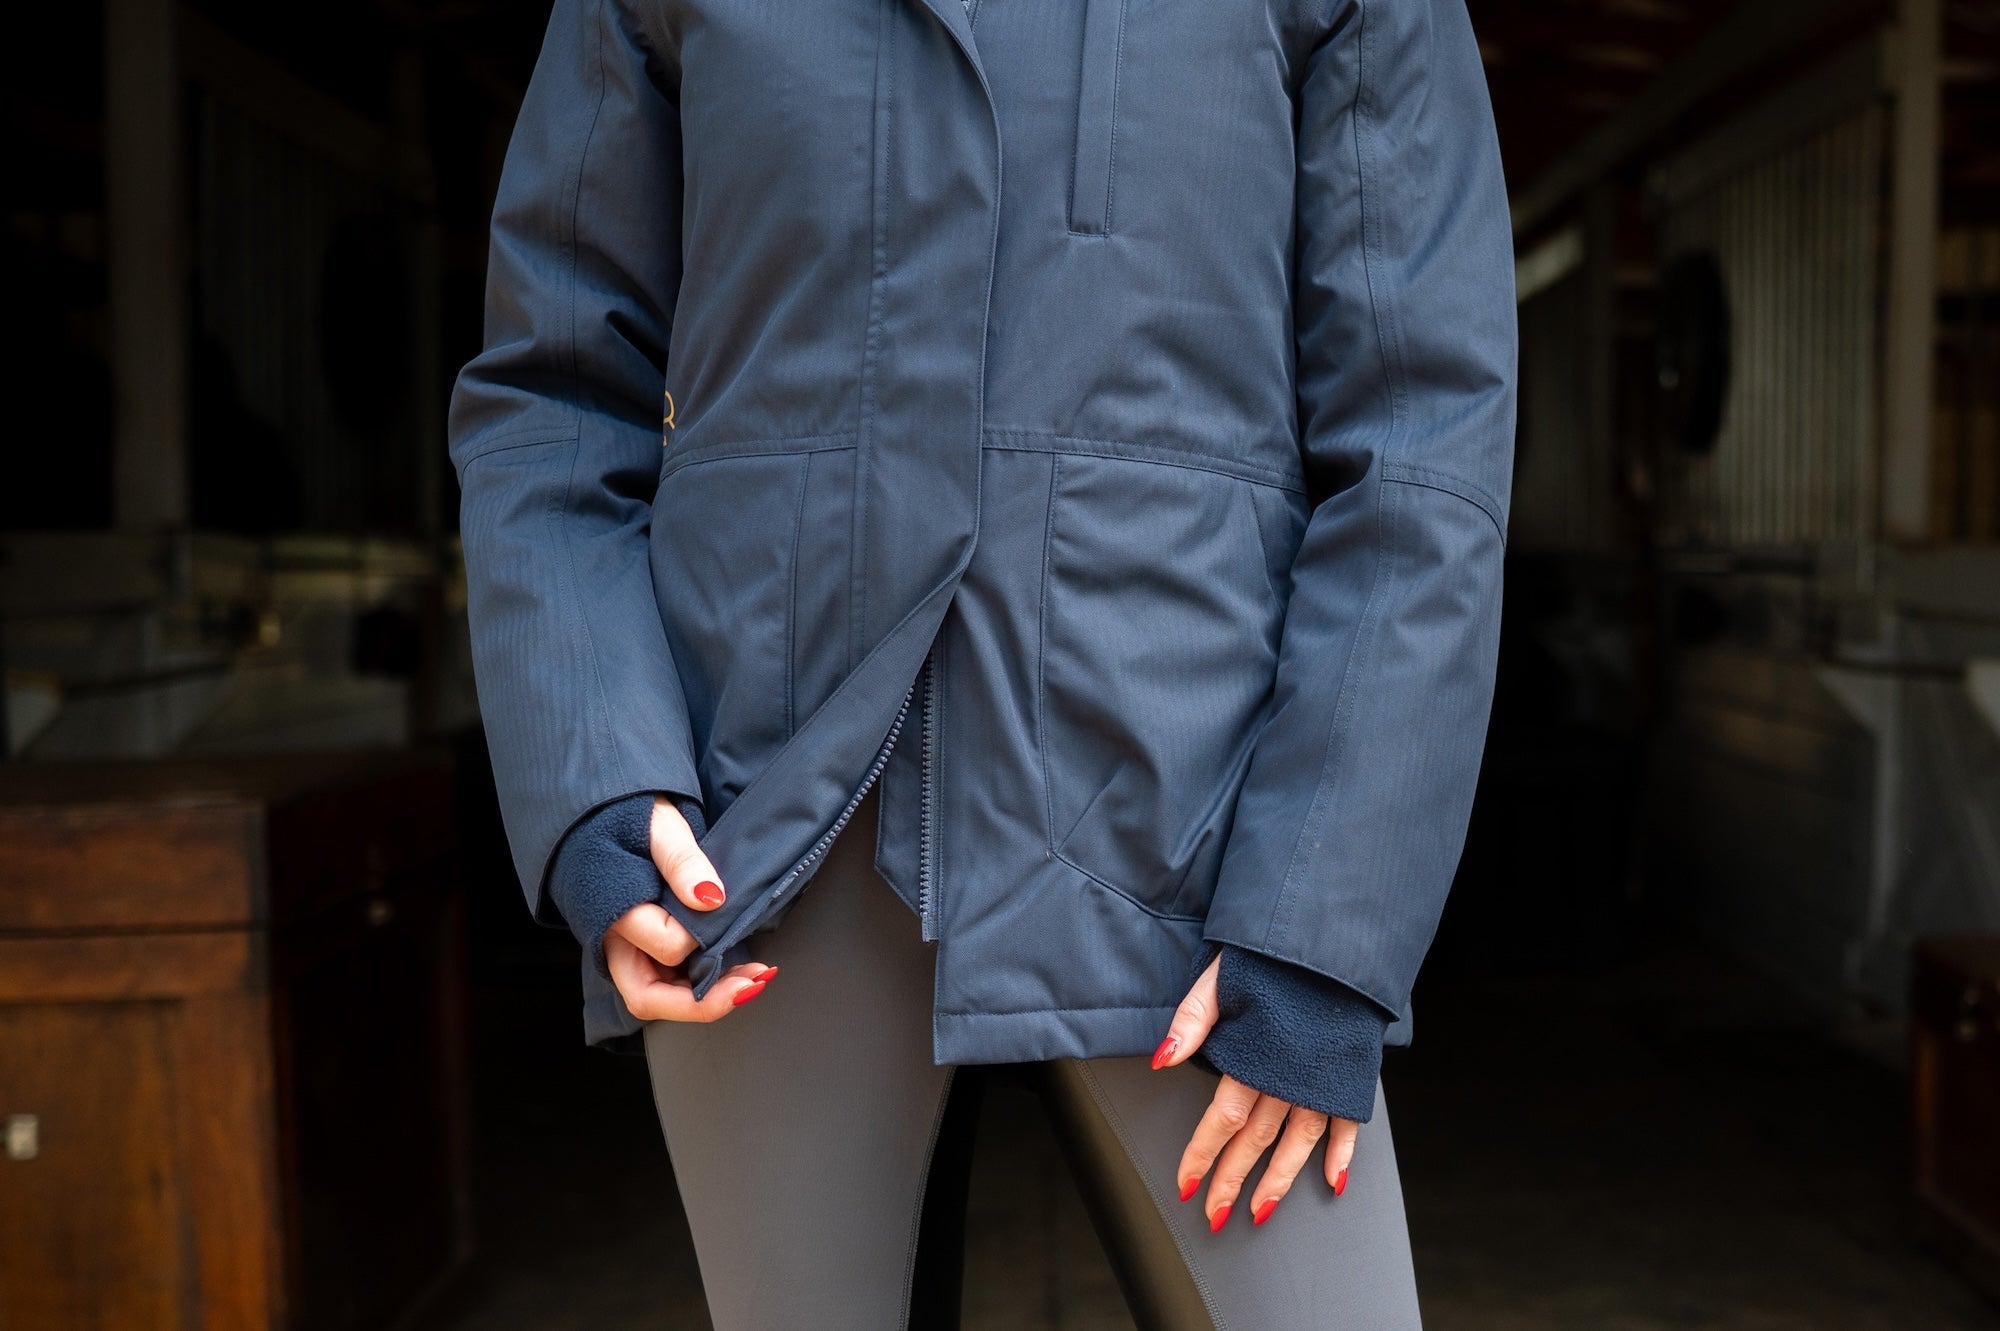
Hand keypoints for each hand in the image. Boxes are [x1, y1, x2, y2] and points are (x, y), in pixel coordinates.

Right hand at [603, 795, 775, 1019]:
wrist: (614, 810)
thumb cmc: (630, 814)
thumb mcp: (660, 825)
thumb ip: (681, 860)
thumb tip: (710, 897)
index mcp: (612, 912)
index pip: (664, 944)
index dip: (700, 938)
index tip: (726, 914)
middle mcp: (616, 941)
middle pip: (650, 996)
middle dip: (704, 1001)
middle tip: (751, 983)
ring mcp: (630, 948)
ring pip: (663, 994)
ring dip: (709, 995)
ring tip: (753, 979)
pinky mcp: (646, 946)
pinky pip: (672, 978)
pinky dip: (705, 982)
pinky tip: (737, 970)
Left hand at [1151, 950, 1357, 1230]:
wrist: (1336, 943)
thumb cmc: (1275, 955)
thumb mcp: (1223, 976)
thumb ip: (1193, 1019)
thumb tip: (1161, 1060)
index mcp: (1254, 1058)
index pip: (1223, 1119)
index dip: (1203, 1154)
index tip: (1186, 1184)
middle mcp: (1289, 1078)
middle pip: (1256, 1140)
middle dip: (1234, 1180)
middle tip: (1216, 1214)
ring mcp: (1322, 1080)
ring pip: (1299, 1142)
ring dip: (1281, 1180)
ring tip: (1262, 1210)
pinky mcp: (1349, 1075)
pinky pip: (1347, 1124)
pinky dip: (1341, 1154)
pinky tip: (1333, 1181)